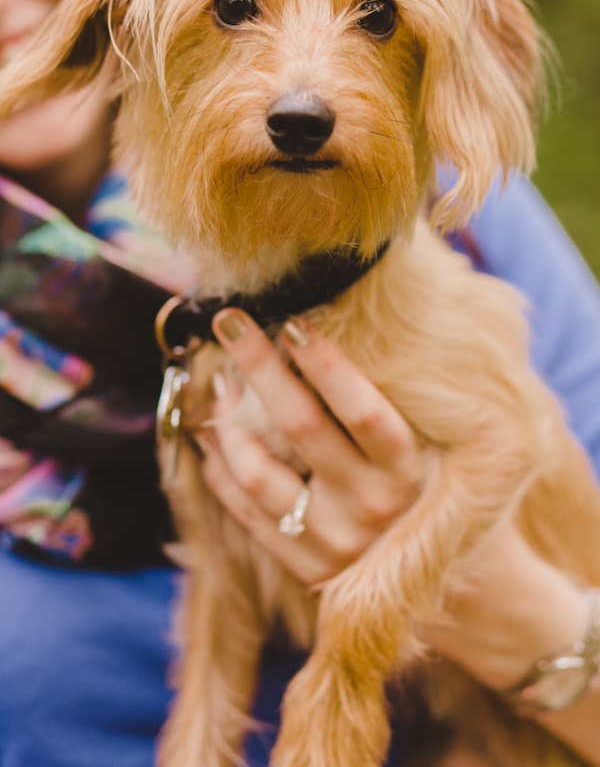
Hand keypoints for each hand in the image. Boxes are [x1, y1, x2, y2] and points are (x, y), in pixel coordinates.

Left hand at [195, 310, 586, 689]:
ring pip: (259, 473)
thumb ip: (404, 405)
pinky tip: (212, 433)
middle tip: (230, 321)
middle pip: (302, 427)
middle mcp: (374, 511)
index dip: (326, 363)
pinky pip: (246, 512)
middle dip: (259, 366)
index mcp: (412, 475)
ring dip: (229, 419)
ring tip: (223, 381)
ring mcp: (335, 546)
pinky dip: (220, 469)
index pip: (364, 410)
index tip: (293, 319)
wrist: (465, 596)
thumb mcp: (442, 452)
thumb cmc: (445, 498)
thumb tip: (331, 331)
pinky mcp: (307, 570)